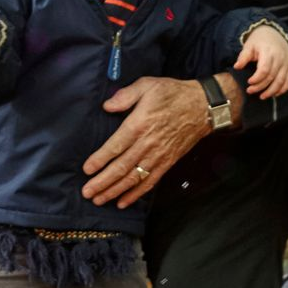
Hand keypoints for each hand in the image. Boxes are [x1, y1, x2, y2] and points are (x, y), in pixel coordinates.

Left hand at [81, 77, 210, 207]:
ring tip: (99, 200)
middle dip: (102, 182)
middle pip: (121, 168)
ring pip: (133, 178)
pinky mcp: (167, 163)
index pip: (115, 146)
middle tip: (86, 192)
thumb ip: (125, 95)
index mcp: (139, 124)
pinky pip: (150, 182)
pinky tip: (123, 202)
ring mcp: (158, 156)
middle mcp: (147, 144)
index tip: (86, 169)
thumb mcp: (147, 85)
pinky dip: (136, 194)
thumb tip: (107, 106)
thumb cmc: (172, 94)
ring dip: (115, 191)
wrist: (202, 107)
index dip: (100, 160)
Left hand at [235, 26, 287, 98]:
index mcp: (269, 52)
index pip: (264, 69)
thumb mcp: (249, 46)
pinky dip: (283, 89)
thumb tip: (237, 67)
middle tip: (250, 91)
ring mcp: (287, 62)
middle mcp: (280, 58)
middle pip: (271, 77)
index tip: (248, 82)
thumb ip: (243, 57)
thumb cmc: (258, 41)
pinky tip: (275, 94)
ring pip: (281, 81)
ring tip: (262, 96)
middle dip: (260, 86)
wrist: (273, 33)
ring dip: (272, 91)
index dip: (257, 79)